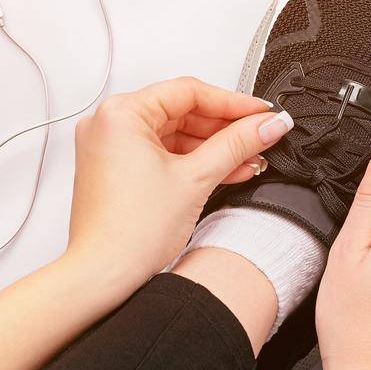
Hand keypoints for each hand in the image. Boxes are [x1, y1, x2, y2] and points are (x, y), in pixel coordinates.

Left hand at [64, 77, 290, 296]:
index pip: (188, 92)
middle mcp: (109, 125)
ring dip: (213, 147)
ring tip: (249, 157)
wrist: (104, 277)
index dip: (232, 102)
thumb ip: (237, 144)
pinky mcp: (117, 169)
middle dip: (225, 128)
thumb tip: (266, 124)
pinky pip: (163, 153)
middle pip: (182, 112)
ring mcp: (111, 148)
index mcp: (120, 114)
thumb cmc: (129, 234)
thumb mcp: (196, 178)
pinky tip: (225, 170)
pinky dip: (193, 161)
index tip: (261, 111)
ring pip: (175, 134)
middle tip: (260, 134)